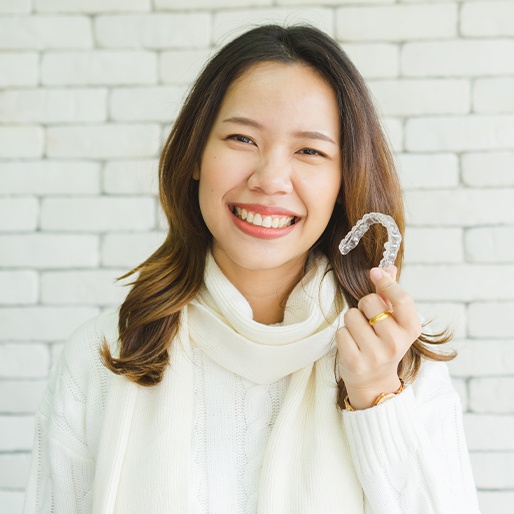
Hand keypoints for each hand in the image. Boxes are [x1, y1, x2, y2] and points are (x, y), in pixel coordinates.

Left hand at [335, 266, 421, 409]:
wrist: (374, 382)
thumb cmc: (384, 344)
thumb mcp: (394, 322)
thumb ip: (390, 294)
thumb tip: (388, 267)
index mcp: (410, 330)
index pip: (402, 300)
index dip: (387, 283)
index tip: (375, 272)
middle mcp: (396, 344)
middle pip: (370, 302)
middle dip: (364, 305)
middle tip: (368, 320)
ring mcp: (375, 355)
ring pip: (351, 316)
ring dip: (351, 321)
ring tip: (360, 334)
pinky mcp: (355, 362)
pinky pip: (340, 332)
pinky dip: (342, 335)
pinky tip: (352, 344)